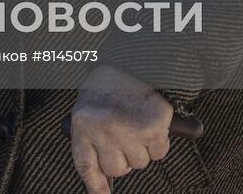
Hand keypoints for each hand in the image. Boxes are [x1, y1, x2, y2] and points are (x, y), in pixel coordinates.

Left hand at [69, 65, 173, 193]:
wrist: (136, 61)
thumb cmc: (110, 85)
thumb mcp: (89, 108)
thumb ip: (91, 139)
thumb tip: (101, 178)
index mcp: (83, 123)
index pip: (86, 165)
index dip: (95, 186)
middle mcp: (104, 129)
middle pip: (117, 169)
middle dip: (122, 158)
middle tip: (123, 135)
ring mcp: (129, 130)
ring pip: (139, 162)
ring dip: (141, 148)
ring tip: (135, 123)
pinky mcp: (154, 128)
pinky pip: (159, 152)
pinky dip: (158, 142)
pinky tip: (149, 122)